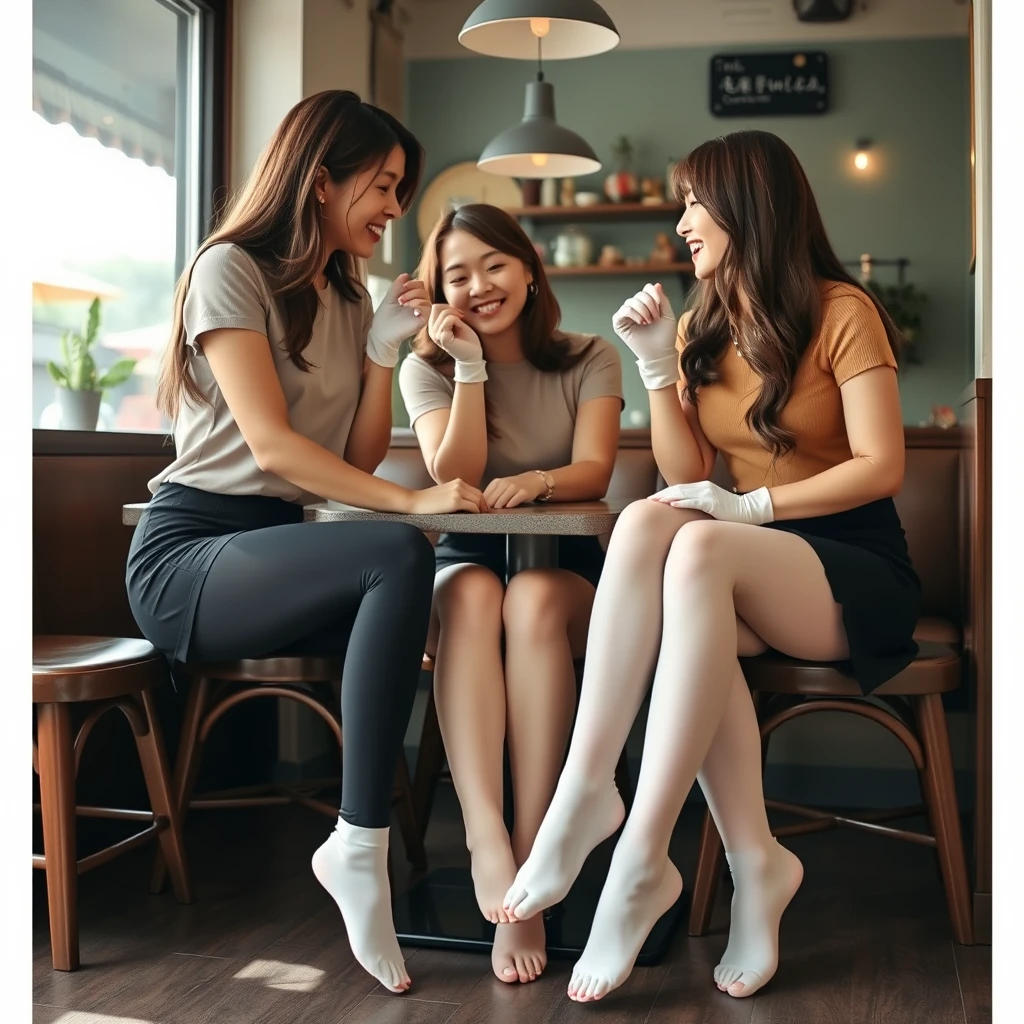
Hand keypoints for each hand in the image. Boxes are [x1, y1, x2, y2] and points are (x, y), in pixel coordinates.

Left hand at [366, 274, 427, 367]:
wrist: (381, 334)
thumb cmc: (384, 319)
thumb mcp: (390, 297)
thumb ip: (397, 286)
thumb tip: (405, 274)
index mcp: (411, 300)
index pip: (420, 286)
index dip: (412, 283)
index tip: (401, 288)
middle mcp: (418, 306)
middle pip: (424, 290)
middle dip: (411, 290)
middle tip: (400, 298)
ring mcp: (421, 314)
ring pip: (426, 298)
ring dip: (413, 297)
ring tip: (402, 303)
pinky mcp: (422, 321)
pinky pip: (427, 308)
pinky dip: (418, 305)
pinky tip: (409, 308)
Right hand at [408, 478, 488, 514]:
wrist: (415, 501)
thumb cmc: (428, 501)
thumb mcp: (445, 493)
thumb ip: (457, 495)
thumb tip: (470, 505)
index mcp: (457, 482)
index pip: (476, 491)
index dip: (481, 502)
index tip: (481, 511)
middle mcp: (459, 484)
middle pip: (480, 496)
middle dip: (483, 506)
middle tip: (483, 516)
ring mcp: (457, 492)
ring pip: (478, 501)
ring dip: (480, 510)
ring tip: (479, 518)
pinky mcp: (455, 501)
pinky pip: (473, 507)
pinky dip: (475, 513)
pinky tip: (472, 517)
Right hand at [427, 304, 487, 383]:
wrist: (473, 355)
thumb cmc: (466, 338)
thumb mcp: (455, 321)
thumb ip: (446, 313)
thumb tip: (439, 304)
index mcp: (433, 327)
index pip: (435, 307)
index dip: (448, 307)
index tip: (458, 316)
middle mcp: (431, 331)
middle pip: (437, 308)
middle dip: (452, 310)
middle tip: (461, 319)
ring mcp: (436, 335)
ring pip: (444, 313)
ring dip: (456, 316)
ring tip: (461, 325)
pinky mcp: (442, 338)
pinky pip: (449, 320)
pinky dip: (458, 322)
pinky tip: (461, 329)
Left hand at [484, 471, 545, 509]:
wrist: (533, 480)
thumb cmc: (516, 486)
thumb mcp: (502, 486)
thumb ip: (492, 494)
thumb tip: (483, 506)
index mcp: (496, 482)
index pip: (485, 497)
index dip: (484, 505)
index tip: (487, 510)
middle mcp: (504, 483)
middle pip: (491, 501)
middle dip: (491, 508)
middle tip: (494, 512)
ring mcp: (514, 488)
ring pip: (500, 502)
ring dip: (499, 508)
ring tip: (502, 510)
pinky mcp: (523, 493)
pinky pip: (513, 502)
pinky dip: (509, 506)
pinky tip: (510, 507)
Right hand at [612, 283, 680, 389]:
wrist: (660, 353)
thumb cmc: (665, 337)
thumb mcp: (668, 315)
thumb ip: (662, 299)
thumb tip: (656, 284)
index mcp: (647, 305)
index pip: (646, 289)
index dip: (653, 294)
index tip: (660, 307)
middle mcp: (636, 309)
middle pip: (639, 294)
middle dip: (649, 304)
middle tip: (654, 318)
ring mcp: (626, 316)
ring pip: (630, 301)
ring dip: (642, 310)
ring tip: (648, 321)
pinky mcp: (619, 324)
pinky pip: (622, 311)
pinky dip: (632, 313)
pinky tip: (640, 322)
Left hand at [648, 480, 773, 525]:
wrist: (750, 510)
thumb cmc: (731, 510)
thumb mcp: (713, 504)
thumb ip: (700, 504)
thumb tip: (688, 510)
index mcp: (703, 487)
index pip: (680, 489)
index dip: (666, 492)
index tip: (654, 498)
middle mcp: (704, 487)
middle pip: (678, 489)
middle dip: (662, 494)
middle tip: (649, 499)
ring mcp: (708, 494)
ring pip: (683, 494)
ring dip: (668, 497)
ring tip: (655, 501)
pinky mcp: (712, 502)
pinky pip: (693, 502)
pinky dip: (681, 503)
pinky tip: (671, 505)